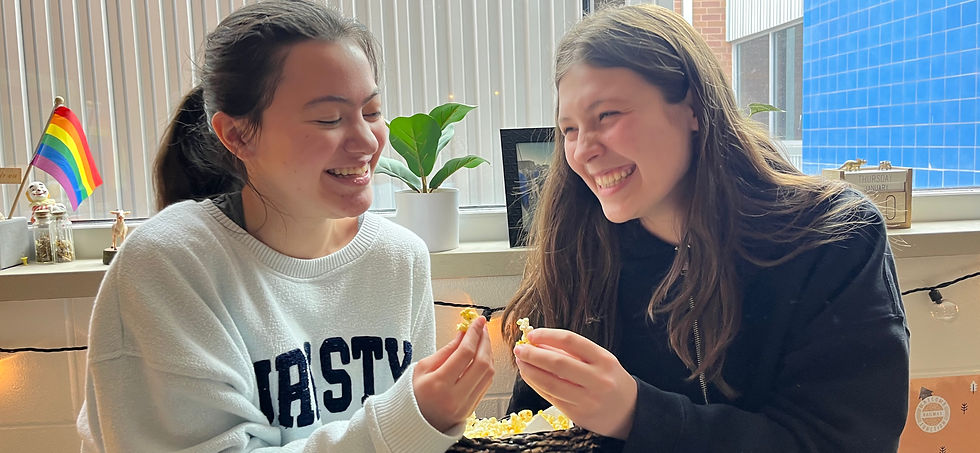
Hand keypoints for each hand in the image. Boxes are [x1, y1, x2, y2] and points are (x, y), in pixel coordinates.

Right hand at [414, 316, 494, 432]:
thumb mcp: (422, 368)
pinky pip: (486, 384)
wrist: (413, 423)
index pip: (464, 354)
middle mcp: (455, 397)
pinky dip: (487, 367)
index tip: (477, 321)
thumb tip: (464, 334)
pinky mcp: (471, 409)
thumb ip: (446, 351)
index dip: (474, 334)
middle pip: (481, 363)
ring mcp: (465, 405)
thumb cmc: (414, 393)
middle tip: (482, 327)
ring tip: (482, 340)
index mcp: (438, 384)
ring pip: (488, 374)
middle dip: (484, 341)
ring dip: (488, 353)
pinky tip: (482, 357)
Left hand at [513, 328, 636, 438]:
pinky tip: (529, 376)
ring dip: (530, 371)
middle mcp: (597, 379)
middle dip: (533, 354)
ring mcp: (588, 399)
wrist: (630, 413)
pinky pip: (551, 397)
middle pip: (558, 363)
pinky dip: (536, 385)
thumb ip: (574, 352)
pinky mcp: (578, 414)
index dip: (547, 336)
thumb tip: (539, 342)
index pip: (571, 341)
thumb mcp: (601, 361)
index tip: (532, 334)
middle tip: (519, 348)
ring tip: (521, 362)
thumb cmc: (611, 381)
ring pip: (551, 383)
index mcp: (604, 360)